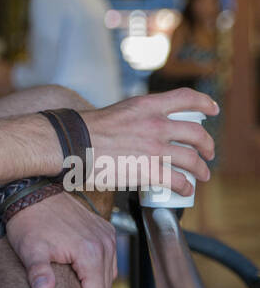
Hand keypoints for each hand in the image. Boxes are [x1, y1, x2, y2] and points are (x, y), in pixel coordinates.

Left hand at [5, 192, 117, 287]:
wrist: (30, 190)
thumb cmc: (28, 221)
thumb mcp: (29, 249)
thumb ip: (38, 272)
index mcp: (91, 253)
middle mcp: (105, 244)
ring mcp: (106, 235)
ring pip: (109, 275)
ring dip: (94, 284)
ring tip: (72, 287)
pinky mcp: (104, 228)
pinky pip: (108, 258)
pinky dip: (97, 268)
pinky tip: (78, 270)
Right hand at [82, 88, 217, 198]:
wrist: (74, 144)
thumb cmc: (89, 130)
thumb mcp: (120, 112)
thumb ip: (139, 117)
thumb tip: (148, 129)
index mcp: (147, 106)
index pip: (186, 97)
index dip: (205, 103)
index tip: (213, 109)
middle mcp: (155, 124)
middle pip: (196, 132)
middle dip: (207, 144)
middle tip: (208, 152)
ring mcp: (154, 148)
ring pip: (192, 159)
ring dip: (201, 169)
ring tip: (202, 174)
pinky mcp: (149, 170)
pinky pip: (178, 180)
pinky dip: (185, 186)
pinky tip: (184, 189)